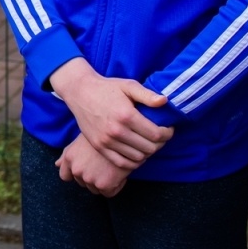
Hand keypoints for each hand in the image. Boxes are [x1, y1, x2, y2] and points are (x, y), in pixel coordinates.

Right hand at [49, 58, 173, 166]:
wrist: (79, 92)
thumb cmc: (107, 87)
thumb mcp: (128, 85)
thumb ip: (147, 95)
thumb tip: (164, 102)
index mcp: (126, 116)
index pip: (156, 134)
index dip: (167, 133)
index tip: (168, 129)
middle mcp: (117, 131)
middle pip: (149, 148)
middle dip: (160, 143)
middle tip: (159, 136)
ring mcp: (106, 140)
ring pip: (138, 157)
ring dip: (147, 152)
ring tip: (147, 142)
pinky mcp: (99, 146)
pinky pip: (122, 163)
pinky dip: (133, 162)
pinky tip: (136, 152)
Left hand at [57, 134, 132, 197]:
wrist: (122, 137)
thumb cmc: (102, 135)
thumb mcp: (81, 141)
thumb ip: (67, 155)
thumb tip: (56, 165)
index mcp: (69, 158)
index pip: (65, 176)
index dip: (75, 174)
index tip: (86, 170)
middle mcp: (76, 169)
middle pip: (82, 183)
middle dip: (92, 177)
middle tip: (104, 166)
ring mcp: (89, 178)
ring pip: (95, 189)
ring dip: (103, 182)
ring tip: (111, 168)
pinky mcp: (103, 185)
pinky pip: (109, 193)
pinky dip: (115, 186)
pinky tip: (120, 174)